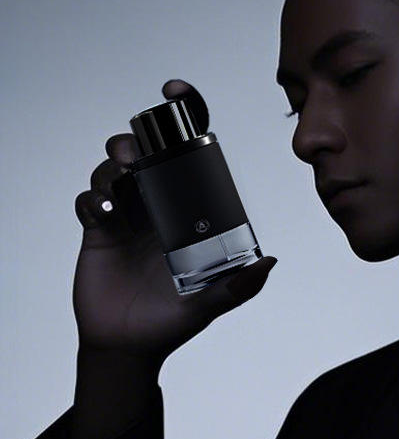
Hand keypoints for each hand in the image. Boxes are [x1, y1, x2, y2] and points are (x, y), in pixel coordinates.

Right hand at [72, 79, 276, 364]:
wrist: (128, 346)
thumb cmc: (174, 321)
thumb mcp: (211, 304)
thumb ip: (238, 287)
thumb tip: (270, 261)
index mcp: (191, 213)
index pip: (190, 157)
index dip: (184, 120)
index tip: (177, 91)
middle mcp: (161, 207)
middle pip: (148, 154)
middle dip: (140, 139)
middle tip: (139, 151)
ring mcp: (128, 215)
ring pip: (115, 169)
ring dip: (115, 162)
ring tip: (123, 173)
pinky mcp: (97, 229)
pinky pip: (89, 199)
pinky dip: (92, 197)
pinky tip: (102, 211)